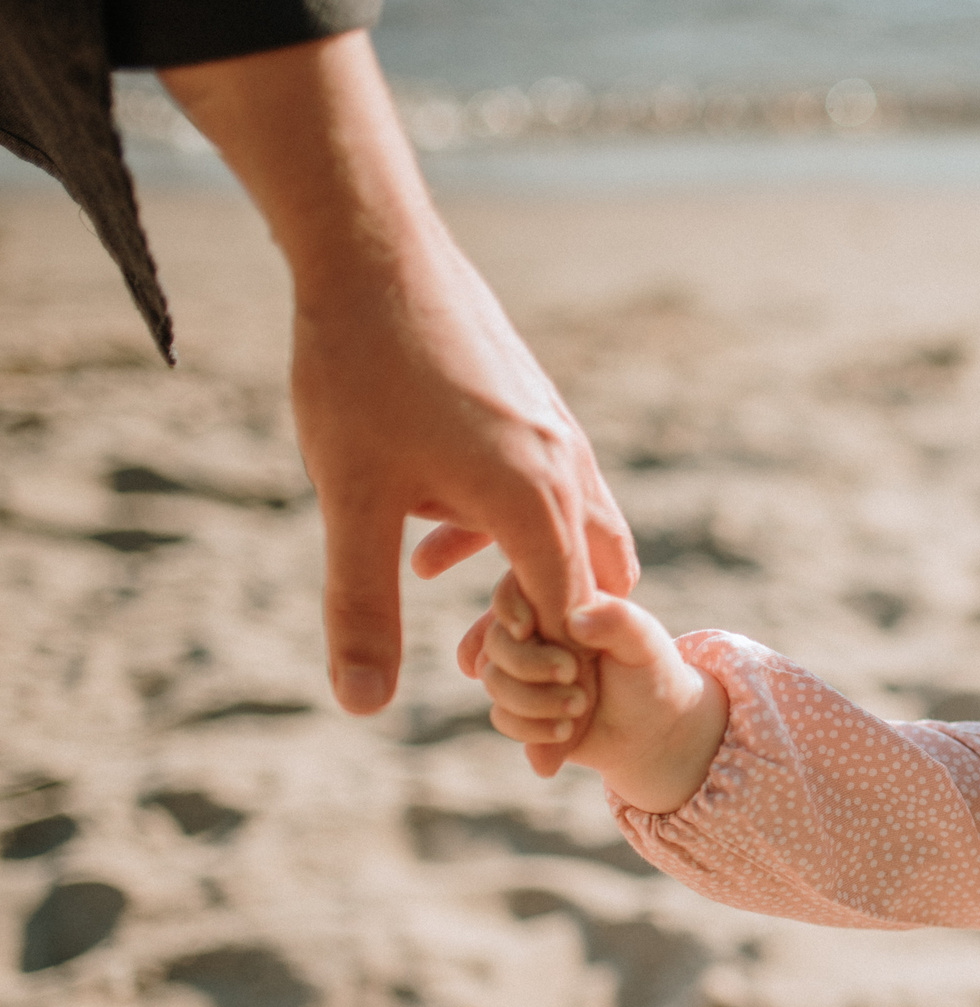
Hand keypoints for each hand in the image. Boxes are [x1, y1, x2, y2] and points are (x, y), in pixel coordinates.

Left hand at [160, 33, 637, 768]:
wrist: (374, 248)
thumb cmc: (360, 372)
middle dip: (562, 645)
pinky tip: (431, 536)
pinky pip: (549, 492)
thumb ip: (360, 606)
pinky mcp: (535, 410)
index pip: (573, 627)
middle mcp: (566, 471)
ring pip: (579, 534)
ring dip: (531, 585)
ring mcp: (557, 436)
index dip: (558, 698)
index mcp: (534, 503)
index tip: (542, 758)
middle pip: (603, 583)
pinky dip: (510, 534)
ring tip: (458, 612)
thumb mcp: (350, 501)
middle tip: (515, 690)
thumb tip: (360, 705)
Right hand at [465, 573, 726, 814]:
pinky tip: (567, 731)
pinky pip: (502, 717)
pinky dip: (533, 729)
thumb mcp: (644, 643)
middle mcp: (533, 634)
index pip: (512, 592)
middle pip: (497, 642)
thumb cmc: (652, 673)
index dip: (509, 609)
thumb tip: (576, 620)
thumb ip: (617, 621)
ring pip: (494, 682)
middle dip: (529, 665)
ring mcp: (522, 673)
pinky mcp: (521, 710)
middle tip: (573, 674)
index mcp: (558, 603)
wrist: (654, 729)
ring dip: (534, 701)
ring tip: (579, 708)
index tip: (529, 629)